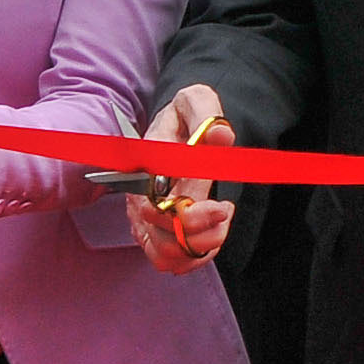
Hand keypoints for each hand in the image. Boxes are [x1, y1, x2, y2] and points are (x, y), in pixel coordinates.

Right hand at [125, 85, 235, 273]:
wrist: (177, 127)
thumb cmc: (186, 116)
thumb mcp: (197, 102)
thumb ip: (207, 115)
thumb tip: (221, 136)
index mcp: (146, 165)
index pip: (159, 203)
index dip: (193, 214)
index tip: (221, 208)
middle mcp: (137, 195)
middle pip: (165, 233)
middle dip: (204, 230)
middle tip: (225, 209)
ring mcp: (142, 218)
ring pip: (166, 253)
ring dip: (202, 245)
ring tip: (220, 220)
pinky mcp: (151, 233)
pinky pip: (167, 261)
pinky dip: (194, 257)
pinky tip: (212, 235)